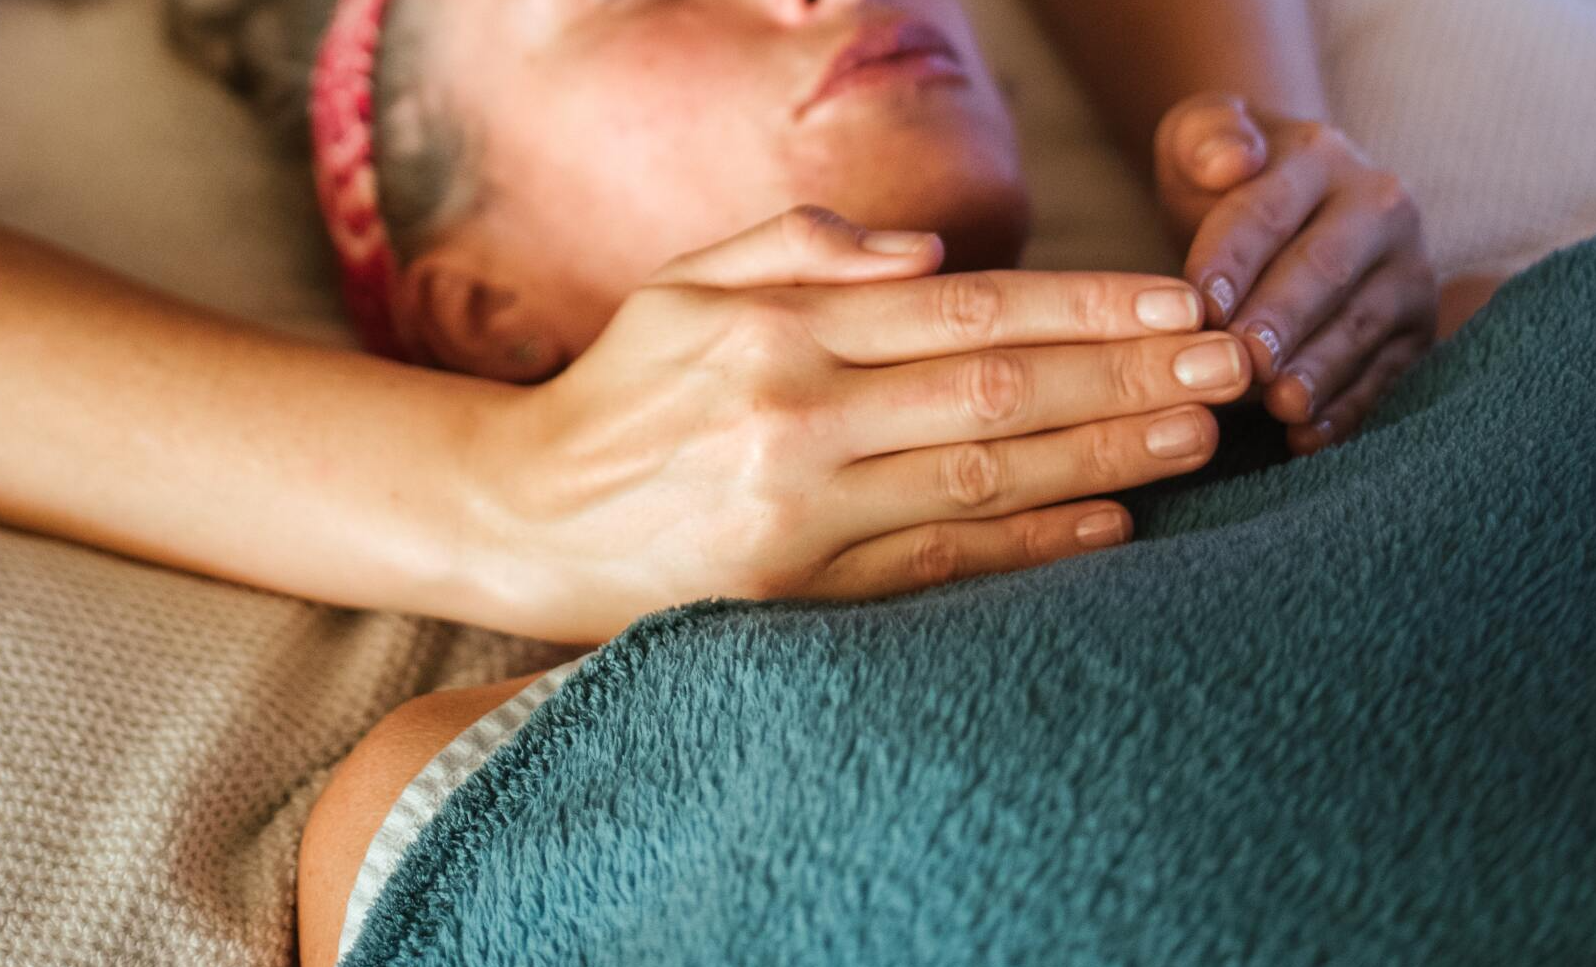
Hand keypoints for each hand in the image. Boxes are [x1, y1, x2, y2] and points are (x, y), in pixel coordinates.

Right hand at [465, 207, 1250, 642]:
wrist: (525, 517)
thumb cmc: (617, 391)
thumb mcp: (683, 285)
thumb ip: (798, 245)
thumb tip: (927, 252)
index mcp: (778, 330)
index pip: (966, 309)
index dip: (1083, 308)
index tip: (1176, 305)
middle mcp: (796, 417)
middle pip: (996, 389)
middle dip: (1126, 377)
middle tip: (1234, 365)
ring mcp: (800, 513)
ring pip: (982, 476)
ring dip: (1103, 456)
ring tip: (1199, 438)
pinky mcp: (796, 592)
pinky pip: (935, 567)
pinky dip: (1025, 546)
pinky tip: (1107, 527)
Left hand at [1156, 93, 1438, 454]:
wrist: (1281, 191)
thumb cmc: (1222, 174)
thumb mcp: (1201, 136)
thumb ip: (1207, 138)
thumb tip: (1232, 159)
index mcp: (1318, 157)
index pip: (1267, 212)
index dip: (1233, 260)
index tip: (1202, 306)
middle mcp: (1378, 208)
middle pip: (1324, 270)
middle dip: (1283, 320)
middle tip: (1243, 363)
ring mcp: (1405, 268)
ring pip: (1362, 323)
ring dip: (1322, 370)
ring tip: (1281, 407)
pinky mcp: (1415, 325)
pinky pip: (1389, 371)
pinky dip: (1351, 407)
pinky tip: (1311, 438)